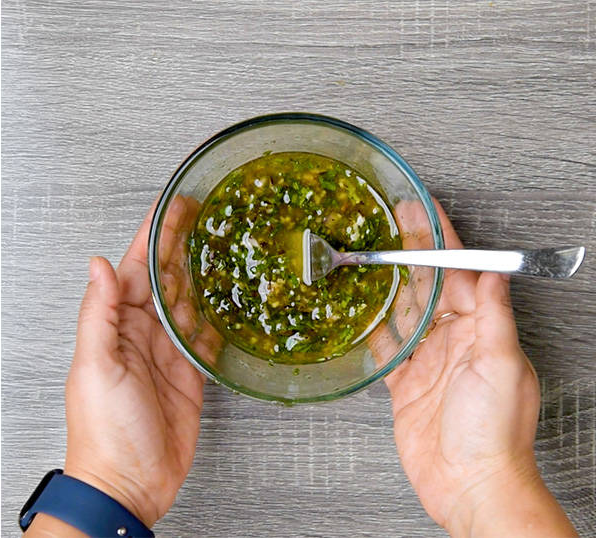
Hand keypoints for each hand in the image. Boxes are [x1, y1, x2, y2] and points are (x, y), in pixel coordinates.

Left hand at [28, 203, 217, 536]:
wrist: (126, 485)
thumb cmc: (103, 433)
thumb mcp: (95, 366)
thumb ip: (98, 313)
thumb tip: (97, 265)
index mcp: (114, 327)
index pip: (135, 269)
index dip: (153, 236)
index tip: (170, 206)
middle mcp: (139, 337)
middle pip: (164, 280)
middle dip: (183, 246)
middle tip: (206, 213)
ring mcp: (165, 357)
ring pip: (186, 305)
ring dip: (201, 276)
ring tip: (222, 245)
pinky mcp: (188, 379)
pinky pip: (204, 341)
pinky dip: (216, 318)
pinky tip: (228, 300)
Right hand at [385, 200, 575, 535]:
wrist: (471, 484)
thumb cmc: (494, 431)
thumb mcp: (501, 364)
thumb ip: (495, 315)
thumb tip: (496, 269)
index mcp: (483, 330)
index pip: (460, 272)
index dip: (440, 240)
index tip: (422, 211)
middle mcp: (456, 342)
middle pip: (428, 285)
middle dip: (409, 252)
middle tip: (388, 221)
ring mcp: (429, 362)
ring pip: (404, 312)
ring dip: (387, 285)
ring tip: (367, 257)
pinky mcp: (406, 386)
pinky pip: (386, 350)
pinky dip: (372, 330)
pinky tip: (358, 313)